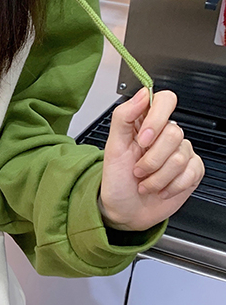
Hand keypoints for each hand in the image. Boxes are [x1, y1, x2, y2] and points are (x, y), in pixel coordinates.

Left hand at [99, 88, 204, 231]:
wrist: (124, 210)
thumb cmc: (117, 180)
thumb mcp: (112, 147)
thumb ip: (123, 116)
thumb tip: (142, 94)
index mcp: (146, 124)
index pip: (165, 100)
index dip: (156, 119)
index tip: (142, 140)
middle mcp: (165, 135)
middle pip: (173, 133)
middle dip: (151, 159)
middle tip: (137, 170)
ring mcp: (181, 152)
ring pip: (179, 156)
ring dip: (157, 177)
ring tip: (145, 182)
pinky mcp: (192, 170)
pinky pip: (190, 172)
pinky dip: (171, 186)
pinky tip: (160, 189)